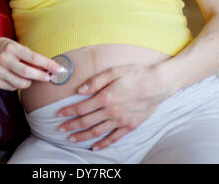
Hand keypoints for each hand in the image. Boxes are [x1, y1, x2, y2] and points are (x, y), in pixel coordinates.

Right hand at [0, 36, 62, 90]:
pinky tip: (18, 79)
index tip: (58, 68)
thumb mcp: (16, 45)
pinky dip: (18, 85)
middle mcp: (3, 59)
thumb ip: (28, 55)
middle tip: (48, 78)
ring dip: (30, 82)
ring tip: (32, 78)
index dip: (47, 64)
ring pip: (19, 83)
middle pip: (26, 72)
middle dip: (40, 76)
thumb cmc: (4, 47)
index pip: (33, 57)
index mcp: (11, 48)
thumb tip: (46, 67)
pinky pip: (11, 87)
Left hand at [57, 63, 171, 149]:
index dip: (69, 112)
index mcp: (105, 97)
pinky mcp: (130, 126)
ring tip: (71, 138)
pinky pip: (114, 138)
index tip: (59, 114)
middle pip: (87, 121)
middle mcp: (111, 112)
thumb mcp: (114, 71)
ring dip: (83, 136)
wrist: (158, 83)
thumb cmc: (136, 74)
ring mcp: (121, 121)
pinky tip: (95, 147)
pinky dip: (103, 143)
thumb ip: (96, 81)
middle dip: (71, 125)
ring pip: (97, 132)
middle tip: (59, 129)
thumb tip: (80, 90)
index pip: (81, 107)